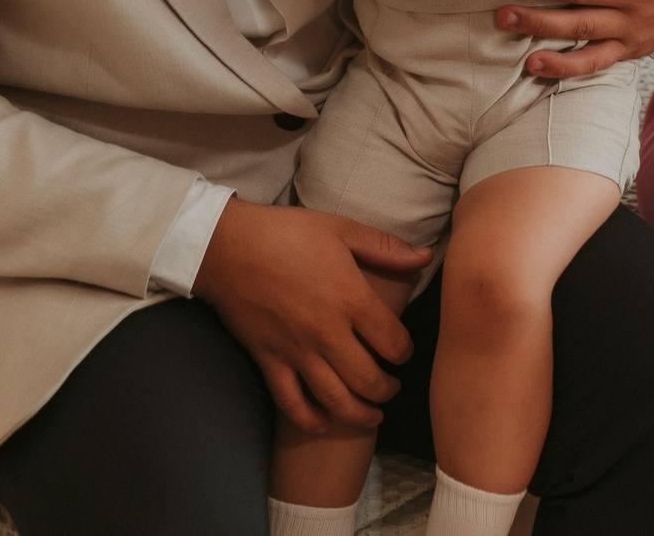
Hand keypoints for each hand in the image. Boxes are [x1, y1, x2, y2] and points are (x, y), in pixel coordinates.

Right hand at [190, 199, 431, 434]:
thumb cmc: (286, 233)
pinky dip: (310, 419)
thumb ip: (385, 248)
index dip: (405, 352)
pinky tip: (324, 424)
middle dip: (387, 389)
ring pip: (336, 398)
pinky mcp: (270, 360)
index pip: (393, 342)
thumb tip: (425, 257)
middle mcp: (328, 332)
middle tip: (392, 387)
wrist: (227, 246)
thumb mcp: (341, 229)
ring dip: (360, 414)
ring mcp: (297, 351)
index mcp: (351, 299)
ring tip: (373, 416)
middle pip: (369, 379)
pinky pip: (292, 401)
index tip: (403, 351)